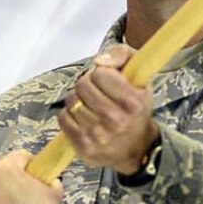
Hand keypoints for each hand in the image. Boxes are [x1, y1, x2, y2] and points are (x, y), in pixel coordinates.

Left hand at [58, 46, 157, 174]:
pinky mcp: (83, 146)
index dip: (102, 73)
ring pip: (71, 101)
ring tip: (91, 106)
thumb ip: (122, 55)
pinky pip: (63, 118)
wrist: (136, 148)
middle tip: (97, 92)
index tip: (108, 80)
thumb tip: (99, 62)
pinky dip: (69, 114)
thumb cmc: (134, 110)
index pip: (100, 74)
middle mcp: (116, 120)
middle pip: (82, 85)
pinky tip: (82, 118)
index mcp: (133, 103)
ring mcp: (98, 135)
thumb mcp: (140, 78)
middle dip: (88, 84)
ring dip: (78, 100)